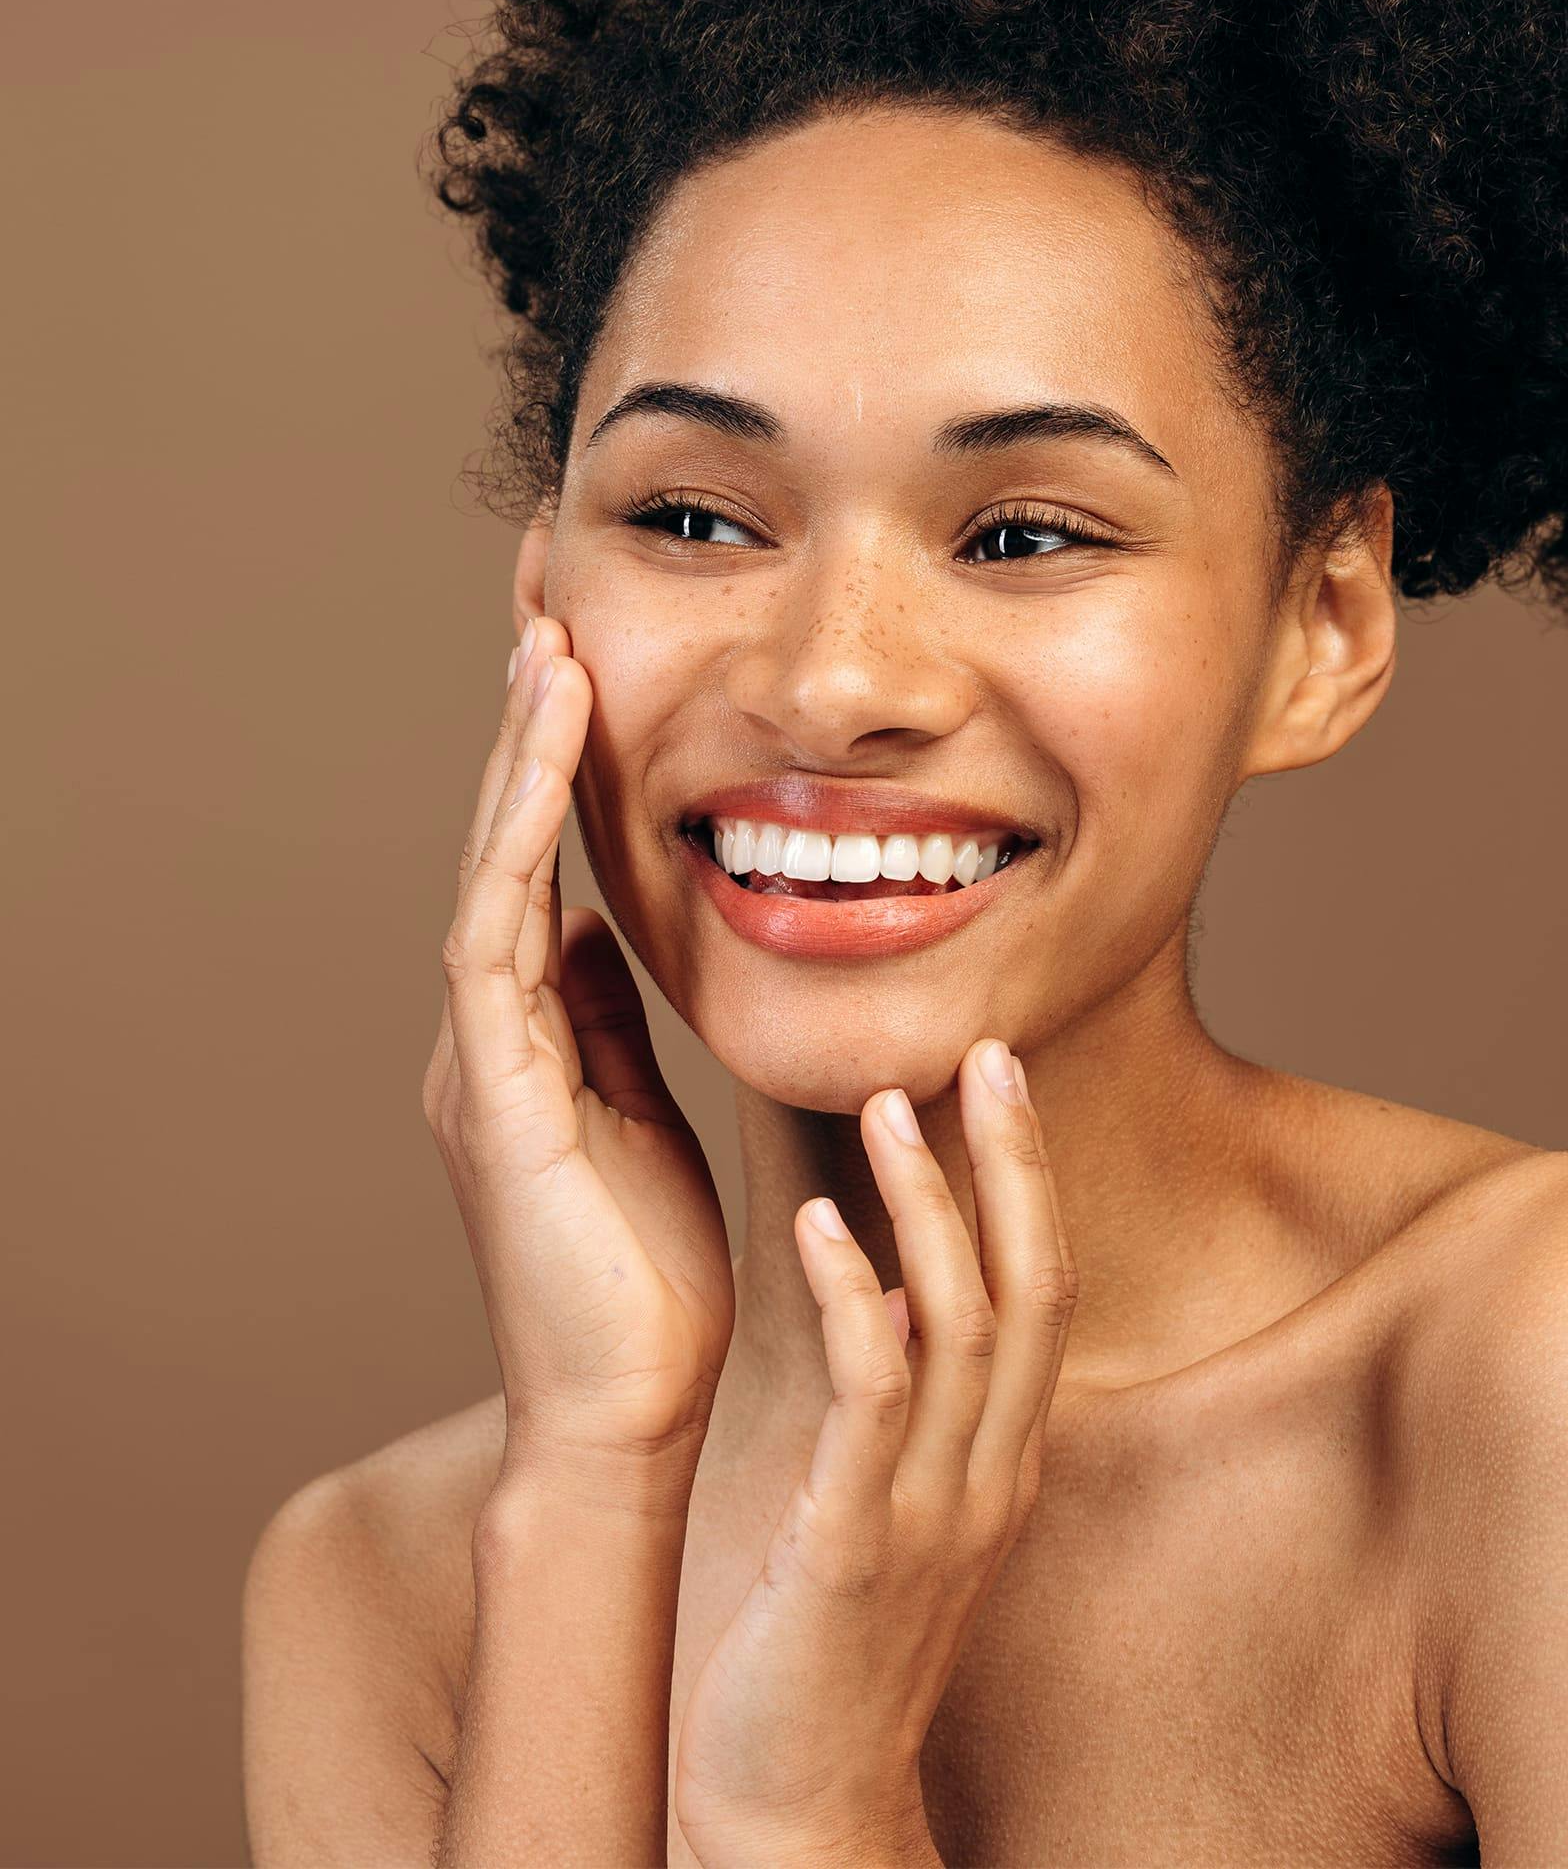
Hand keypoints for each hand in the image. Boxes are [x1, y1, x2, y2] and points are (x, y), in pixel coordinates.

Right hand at [422, 614, 734, 1496]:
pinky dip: (524, 837)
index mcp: (531, 1035)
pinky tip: (552, 748)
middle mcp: (491, 1032)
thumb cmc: (648, 1277)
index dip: (559, 759)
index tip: (586, 653)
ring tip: (546, 634)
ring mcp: (482, 1059)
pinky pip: (501, 935)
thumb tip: (603, 930)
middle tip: (545, 592)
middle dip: (526, 721)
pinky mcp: (496, 1093)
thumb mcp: (636, 1117)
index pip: (542, 866)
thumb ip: (606, 1025)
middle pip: (504, 843)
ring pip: (492, 869)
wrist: (626, 1411)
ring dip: (520, 753)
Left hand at [672, 1038, 1078, 1866]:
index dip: (1028, 1183)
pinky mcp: (853, 1546)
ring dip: (930, 1206)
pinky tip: (821, 1227)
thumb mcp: (892, 1509)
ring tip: (887, 1105)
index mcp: (996, 1461)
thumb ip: (911, 1410)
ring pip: (960, 1325)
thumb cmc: (829, 1644)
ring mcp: (929, 1513)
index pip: (1042, 1294)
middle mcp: (985, 1476)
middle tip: (986, 1051)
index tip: (999, 1080)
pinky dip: (856, 1301)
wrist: (798, 1805)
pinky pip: (869, 1401)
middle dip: (1012, 1165)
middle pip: (1031, 1289)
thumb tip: (903, 1297)